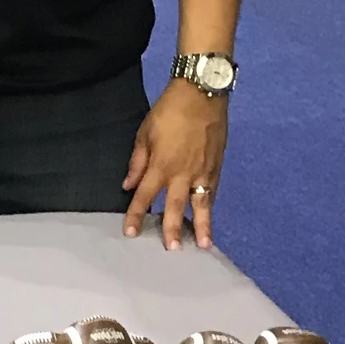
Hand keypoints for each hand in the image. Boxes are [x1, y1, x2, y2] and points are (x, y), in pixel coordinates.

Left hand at [123, 79, 228, 250]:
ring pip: (201, 204)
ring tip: (205, 245)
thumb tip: (128, 185)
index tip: (130, 233)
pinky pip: (212, 192)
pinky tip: (210, 217)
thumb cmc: (169, 111)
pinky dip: (210, 206)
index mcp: (161, 165)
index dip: (136, 215)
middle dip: (172, 228)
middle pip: (175, 206)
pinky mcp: (217, 166)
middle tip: (172, 249)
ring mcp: (203, 171)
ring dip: (203, 225)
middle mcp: (183, 173)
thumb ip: (137, 162)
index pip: (145, 196)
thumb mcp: (144, 133)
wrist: (202, 94)